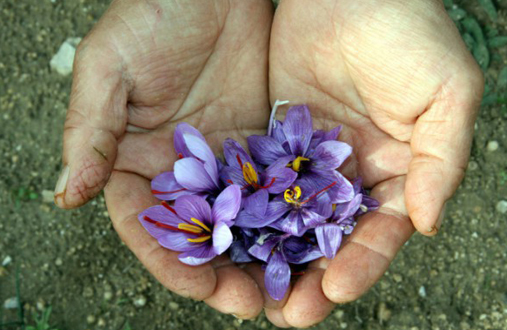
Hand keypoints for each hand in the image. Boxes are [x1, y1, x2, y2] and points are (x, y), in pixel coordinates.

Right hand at [54, 0, 273, 318]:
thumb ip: (90, 130)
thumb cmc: (153, 16)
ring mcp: (224, 162)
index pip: (147, 225)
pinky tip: (308, 241)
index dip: (170, 261)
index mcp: (136, 162)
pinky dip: (287, 218)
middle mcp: (181, 172)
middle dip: (223, 273)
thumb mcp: (110, 67)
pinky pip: (274, 188)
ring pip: (240, 221)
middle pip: (198, 235)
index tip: (201, 289)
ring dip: (259, 257)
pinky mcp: (261, 145)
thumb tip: (68, 194)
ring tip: (286, 288)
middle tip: (252, 304)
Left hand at [266, 0, 482, 326]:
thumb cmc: (408, 33)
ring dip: (273, 259)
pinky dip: (245, 215)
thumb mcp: (445, 93)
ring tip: (251, 294)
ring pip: (291, 221)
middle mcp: (353, 176)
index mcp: (399, 173)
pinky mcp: (276, 143)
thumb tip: (429, 224)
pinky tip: (226, 241)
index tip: (337, 290)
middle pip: (332, 238)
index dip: (362, 263)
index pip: (381, 232)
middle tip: (288, 314)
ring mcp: (312, 162)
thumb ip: (442, 160)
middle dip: (312, 277)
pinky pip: (260, 185)